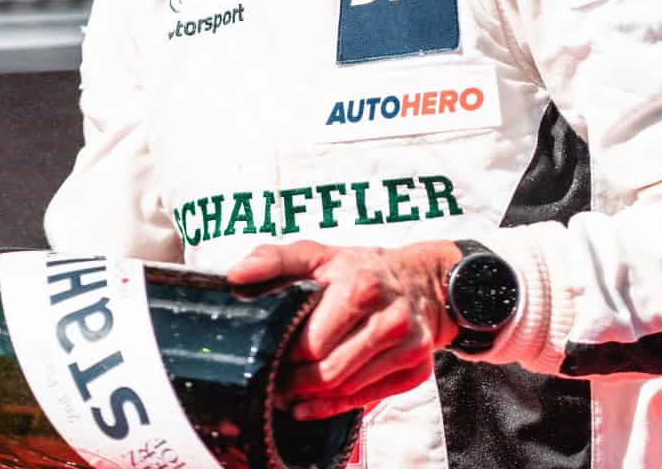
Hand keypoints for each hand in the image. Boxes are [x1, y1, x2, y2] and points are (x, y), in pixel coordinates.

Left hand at [226, 240, 460, 419]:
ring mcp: (407, 347)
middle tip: (273, 381)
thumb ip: (275, 260)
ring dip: (311, 397)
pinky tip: (311, 404)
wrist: (423, 282)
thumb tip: (237, 274)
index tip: (266, 356)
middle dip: (294, 380)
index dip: (284, 354)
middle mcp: (389, 318)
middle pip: (328, 371)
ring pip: (347, 389)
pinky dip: (335, 406)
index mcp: (361, 287)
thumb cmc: (362, 270)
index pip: (311, 342)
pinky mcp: (417, 369)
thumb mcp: (319, 255)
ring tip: (287, 392)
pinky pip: (368, 399)